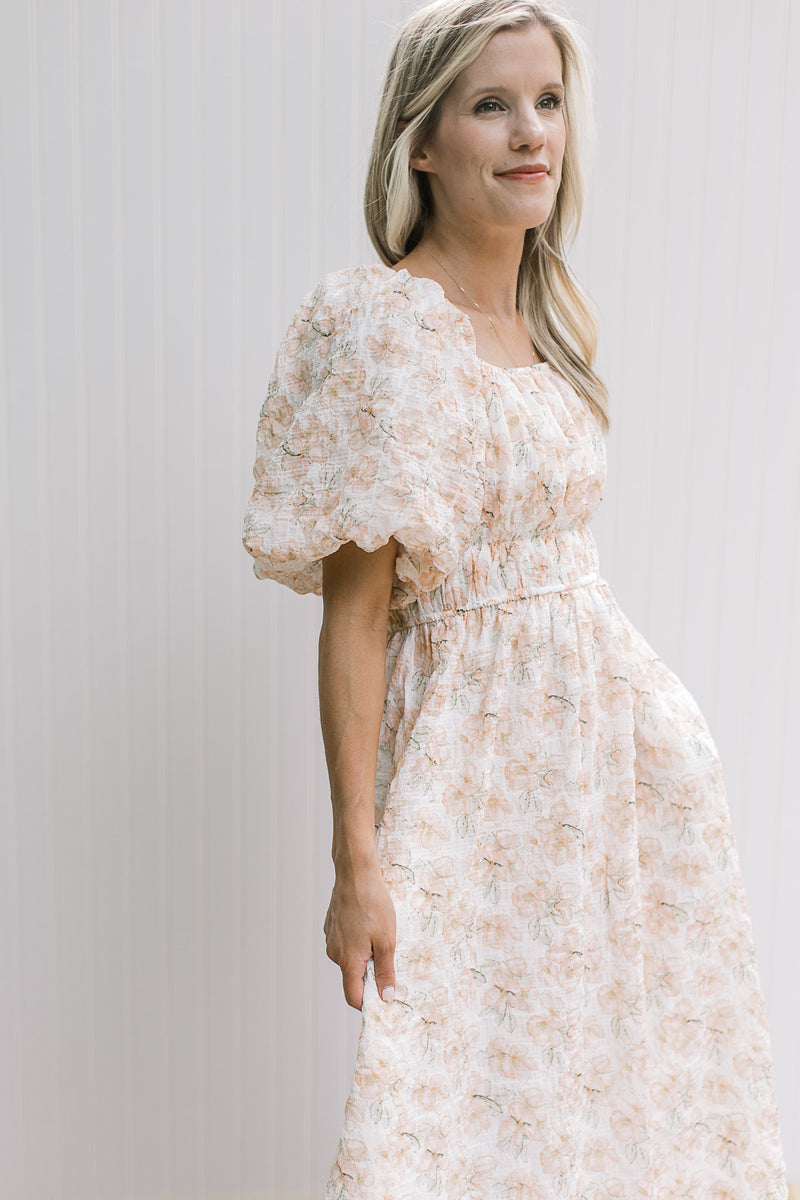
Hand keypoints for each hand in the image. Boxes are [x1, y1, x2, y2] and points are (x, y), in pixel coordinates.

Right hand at [323, 860, 396, 1010]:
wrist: (355, 873)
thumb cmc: (372, 904)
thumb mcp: (386, 940)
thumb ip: (385, 971)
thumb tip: (386, 997)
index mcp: (348, 960)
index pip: (353, 997)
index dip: (368, 1003)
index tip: (384, 999)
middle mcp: (334, 952)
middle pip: (352, 976)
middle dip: (370, 972)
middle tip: (387, 952)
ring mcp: (331, 938)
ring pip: (349, 957)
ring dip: (364, 952)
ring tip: (378, 931)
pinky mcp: (331, 925)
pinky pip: (345, 941)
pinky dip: (357, 939)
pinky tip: (367, 921)